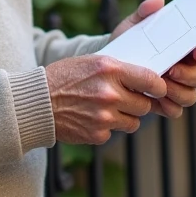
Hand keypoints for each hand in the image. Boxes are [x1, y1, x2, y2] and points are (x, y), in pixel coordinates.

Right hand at [45, 55, 168, 144]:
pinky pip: (115, 132)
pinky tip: (92, 118)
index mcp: (110, 69)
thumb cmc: (64, 78)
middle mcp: (110, 93)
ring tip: (108, 109)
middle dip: (140, 103)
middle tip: (128, 99)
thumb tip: (146, 78)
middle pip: (145, 105)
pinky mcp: (98, 134)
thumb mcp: (91, 63)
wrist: (37, 103)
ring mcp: (104, 116)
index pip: (151, 80)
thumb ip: (118, 70)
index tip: (158, 89)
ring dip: (126, 117)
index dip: (158, 86)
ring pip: (134, 121)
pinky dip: (108, 127)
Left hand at [109, 0, 195, 119]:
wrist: (107, 67)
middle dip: (190, 75)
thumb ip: (144, 12)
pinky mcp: (164, 104)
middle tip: (171, 70)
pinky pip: (175, 110)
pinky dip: (167, 106)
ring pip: (191, 96)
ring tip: (160, 86)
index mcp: (182, 50)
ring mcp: (177, 89)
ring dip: (178, 92)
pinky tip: (154, 100)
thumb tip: (158, 1)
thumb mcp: (132, 25)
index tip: (195, 51)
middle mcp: (185, 70)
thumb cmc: (126, 42)